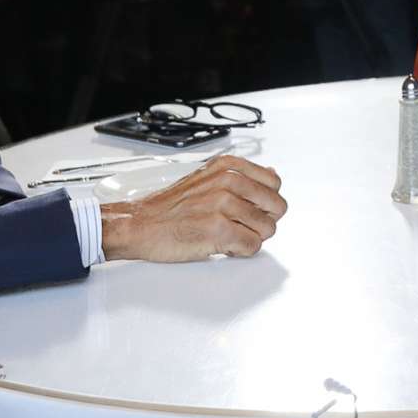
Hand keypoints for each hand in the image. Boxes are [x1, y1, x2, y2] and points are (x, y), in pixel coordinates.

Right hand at [98, 155, 286, 260]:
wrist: (141, 224)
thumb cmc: (170, 206)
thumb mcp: (208, 177)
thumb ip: (241, 176)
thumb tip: (271, 174)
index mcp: (227, 166)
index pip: (274, 182)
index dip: (266, 201)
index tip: (251, 208)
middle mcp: (228, 181)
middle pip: (276, 207)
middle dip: (262, 220)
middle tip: (239, 225)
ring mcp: (224, 205)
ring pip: (268, 229)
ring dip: (249, 237)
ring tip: (226, 234)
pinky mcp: (219, 229)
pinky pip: (252, 246)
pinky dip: (239, 251)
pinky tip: (222, 245)